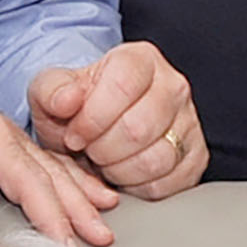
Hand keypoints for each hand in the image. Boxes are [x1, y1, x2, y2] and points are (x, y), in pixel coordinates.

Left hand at [24, 42, 206, 198]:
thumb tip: (67, 100)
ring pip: (156, 159)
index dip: (92, 119)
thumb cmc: (76, 108)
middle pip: (139, 129)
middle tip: (89, 150)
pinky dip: (138, 188)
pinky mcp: (195, 156)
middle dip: (102, 149)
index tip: (74, 135)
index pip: (122, 86)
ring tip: (105, 161)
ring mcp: (190, 121)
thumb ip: (52, 91)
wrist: (96, 127)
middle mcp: (173, 86)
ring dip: (119, 171)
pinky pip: (168, 184)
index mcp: (140, 59)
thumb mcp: (51, 92)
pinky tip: (124, 174)